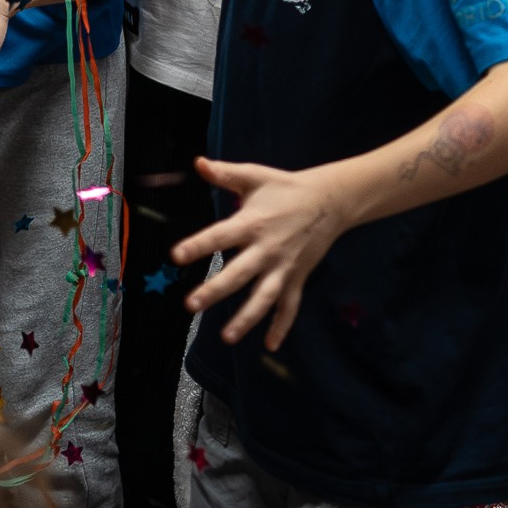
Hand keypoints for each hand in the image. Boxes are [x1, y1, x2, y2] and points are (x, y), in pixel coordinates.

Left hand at [175, 156, 349, 348]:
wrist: (331, 201)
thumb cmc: (285, 188)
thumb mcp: (254, 176)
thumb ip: (225, 173)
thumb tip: (198, 162)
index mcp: (253, 223)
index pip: (220, 236)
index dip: (198, 245)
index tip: (176, 256)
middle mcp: (268, 250)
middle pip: (239, 273)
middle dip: (215, 290)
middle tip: (191, 304)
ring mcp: (284, 268)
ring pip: (264, 298)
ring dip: (246, 318)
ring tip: (227, 337)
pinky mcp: (297, 278)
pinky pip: (289, 307)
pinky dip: (281, 326)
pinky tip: (270, 345)